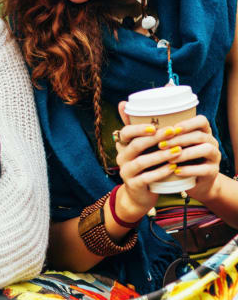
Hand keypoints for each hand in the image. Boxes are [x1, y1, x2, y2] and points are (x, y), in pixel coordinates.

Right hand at [115, 105, 220, 219]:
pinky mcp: (133, 185)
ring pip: (142, 161)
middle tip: (172, 132)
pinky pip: (147, 178)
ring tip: (178, 150)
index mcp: (123, 146)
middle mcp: (121, 157)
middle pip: (136, 145)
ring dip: (161, 155)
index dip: (139, 128)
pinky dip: (161, 172)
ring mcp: (126, 172)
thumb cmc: (145, 167)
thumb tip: (125, 103)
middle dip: (155, 138)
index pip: (125, 133)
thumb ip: (139, 129)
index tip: (155, 126)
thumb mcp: (141, 148)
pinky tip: (173, 167)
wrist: (139, 195)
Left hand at [157, 114, 220, 202]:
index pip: (201, 120)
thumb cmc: (178, 158)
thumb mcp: (174, 144)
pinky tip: (176, 171)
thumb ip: (162, 132)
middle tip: (161, 144)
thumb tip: (134, 114)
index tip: (171, 128)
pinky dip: (189, 170)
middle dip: (179, 139)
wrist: (194, 181)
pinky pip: (204, 169)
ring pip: (205, 150)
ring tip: (169, 158)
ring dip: (185, 153)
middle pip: (200, 135)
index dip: (187, 123)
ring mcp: (215, 157)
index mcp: (203, 131)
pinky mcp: (213, 172)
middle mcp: (212, 142)